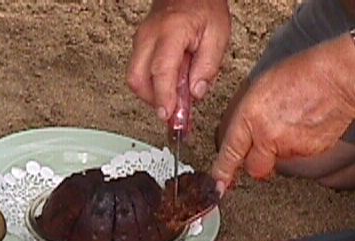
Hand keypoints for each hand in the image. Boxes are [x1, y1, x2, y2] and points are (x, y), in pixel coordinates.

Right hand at [127, 0, 230, 120]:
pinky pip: (139, 72)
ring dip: (153, 94)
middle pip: (138, 80)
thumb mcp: (218, 34)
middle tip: (173, 110)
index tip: (168, 115)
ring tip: (175, 96)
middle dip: (154, 101)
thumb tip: (196, 93)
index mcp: (170, 32)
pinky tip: (169, 85)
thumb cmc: (204, 7)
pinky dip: (152, 85)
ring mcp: (140, 41)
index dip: (163, 97)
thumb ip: (208, 66)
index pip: (161, 72)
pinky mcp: (140, 46)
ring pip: (135, 79)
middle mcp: (149, 37)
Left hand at [212, 35, 354, 190]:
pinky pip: (298, 156)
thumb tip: (243, 134)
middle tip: (267, 143)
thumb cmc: (304, 74)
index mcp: (250, 117)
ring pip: (277, 161)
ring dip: (281, 149)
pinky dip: (300, 145)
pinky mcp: (310, 152)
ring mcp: (290, 147)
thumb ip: (248, 116)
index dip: (222, 173)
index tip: (217, 187)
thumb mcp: (261, 88)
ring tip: (293, 122)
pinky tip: (307, 125)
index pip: (230, 153)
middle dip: (257, 162)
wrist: (342, 77)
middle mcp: (267, 136)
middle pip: (255, 168)